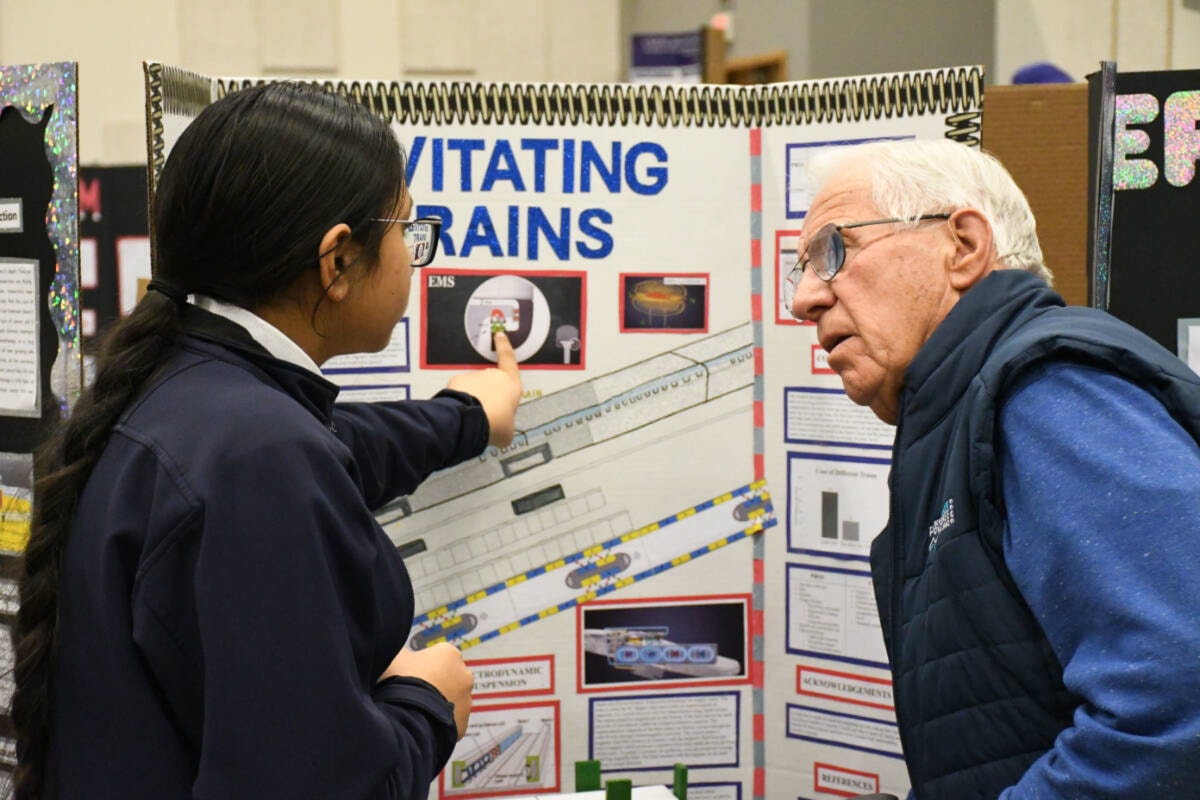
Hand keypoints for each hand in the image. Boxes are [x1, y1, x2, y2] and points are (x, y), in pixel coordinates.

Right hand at [382, 642, 473, 738]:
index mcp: (450, 653)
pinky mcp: (463, 725)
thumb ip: (398, 649)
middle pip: (446, 678)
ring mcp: (466, 701)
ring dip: (436, 704)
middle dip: (432, 684)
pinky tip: (421, 725)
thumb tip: (393, 648)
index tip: (406, 675)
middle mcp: (464, 675)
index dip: (418, 665)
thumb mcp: (393, 656)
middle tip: (410, 693)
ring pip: (449, 701)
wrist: (407, 720)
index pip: (435, 656)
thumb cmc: (400, 682)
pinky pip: (449, 722)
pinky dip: (437, 723)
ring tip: (414, 712)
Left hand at [447, 331, 521, 446]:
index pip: (509, 360)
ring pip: (474, 388)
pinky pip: (460, 391)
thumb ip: (506, 425)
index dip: (505, 347)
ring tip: (471, 419)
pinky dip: (460, 401)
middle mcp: (493, 376)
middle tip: (485, 416)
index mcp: (511, 385)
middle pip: (490, 382)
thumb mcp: (508, 431)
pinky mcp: (457, 381)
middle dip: (487, 395)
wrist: (471, 421)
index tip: (499, 335)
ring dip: (473, 400)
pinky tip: (459, 413)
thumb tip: (502, 429)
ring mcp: (474, 376)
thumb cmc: (497, 425)